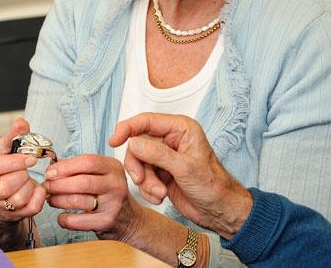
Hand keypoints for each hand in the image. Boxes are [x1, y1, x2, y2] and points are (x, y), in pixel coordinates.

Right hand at [0, 118, 46, 233]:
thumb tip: (21, 122)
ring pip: (19, 198)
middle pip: (7, 185)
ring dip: (30, 186)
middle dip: (23, 174)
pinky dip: (39, 196)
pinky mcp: (13, 215)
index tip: (30, 158)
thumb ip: (13, 136)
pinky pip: (32, 208)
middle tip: (27, 169)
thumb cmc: (2, 167)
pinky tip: (36, 188)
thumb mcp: (4, 149)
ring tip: (29, 178)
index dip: (15, 162)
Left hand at [43, 154, 143, 243]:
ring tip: (51, 199)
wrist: (128, 219)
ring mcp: (113, 204)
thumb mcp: (102, 175)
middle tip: (46, 187)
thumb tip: (54, 165)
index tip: (50, 172)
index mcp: (114, 168)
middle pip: (82, 182)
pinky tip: (61, 216)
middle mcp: (116, 184)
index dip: (65, 166)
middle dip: (58, 185)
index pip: (88, 162)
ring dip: (58, 200)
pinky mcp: (106, 222)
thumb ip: (80, 168)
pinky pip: (77, 221)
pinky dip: (63, 219)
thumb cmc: (109, 194)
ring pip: (77, 201)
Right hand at [109, 113, 251, 238]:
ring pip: (138, 163)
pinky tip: (161, 197)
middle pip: (138, 144)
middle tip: (141, 180)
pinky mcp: (161, 172)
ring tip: (160, 193)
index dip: (128, 128)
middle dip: (138, 165)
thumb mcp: (184, 168)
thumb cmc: (211, 184)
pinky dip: (148, 189)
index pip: (147, 121)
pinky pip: (143, 177)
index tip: (113, 141)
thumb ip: (157, 154)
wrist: (218, 209)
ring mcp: (165, 156)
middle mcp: (172, 139)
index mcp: (181, 128)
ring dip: (145, 181)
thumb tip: (133, 142)